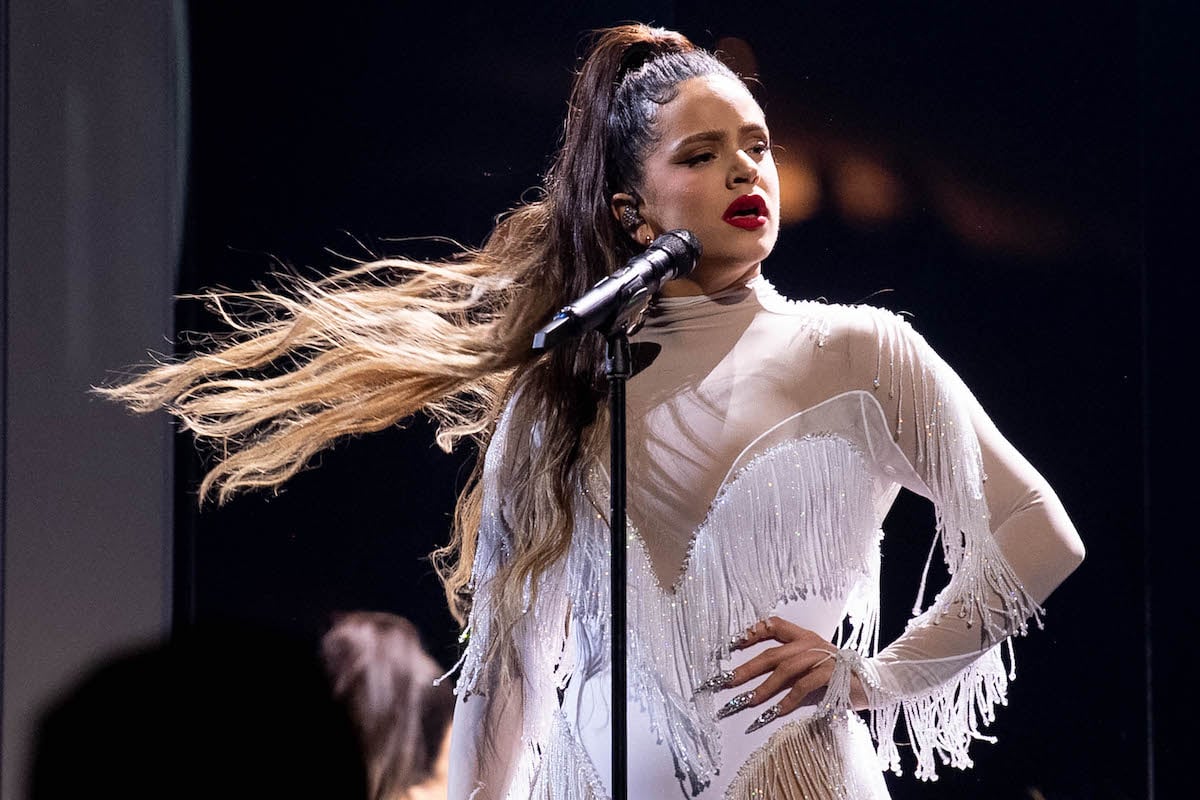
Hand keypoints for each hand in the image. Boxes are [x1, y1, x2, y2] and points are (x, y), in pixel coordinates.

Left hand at [700, 616, 867, 733]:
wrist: (874, 680)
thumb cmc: (838, 674)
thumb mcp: (813, 662)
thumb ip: (791, 662)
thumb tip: (754, 674)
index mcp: (805, 636)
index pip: (774, 625)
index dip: (753, 632)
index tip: (732, 644)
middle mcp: (811, 643)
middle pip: (772, 653)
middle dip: (747, 668)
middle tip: (726, 681)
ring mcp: (821, 657)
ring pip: (785, 670)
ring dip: (763, 688)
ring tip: (747, 701)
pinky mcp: (831, 674)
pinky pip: (803, 686)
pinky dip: (787, 701)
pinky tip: (774, 713)